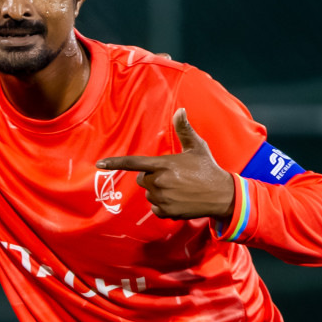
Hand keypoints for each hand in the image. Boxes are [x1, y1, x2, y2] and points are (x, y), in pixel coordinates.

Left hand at [97, 109, 234, 222]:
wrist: (222, 195)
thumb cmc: (208, 168)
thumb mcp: (197, 147)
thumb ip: (184, 130)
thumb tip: (180, 110)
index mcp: (163, 165)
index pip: (133, 163)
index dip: (115, 163)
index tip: (100, 164)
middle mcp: (159, 182)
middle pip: (142, 179)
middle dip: (153, 177)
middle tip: (173, 176)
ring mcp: (162, 198)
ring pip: (149, 194)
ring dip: (159, 192)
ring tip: (179, 188)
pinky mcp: (166, 212)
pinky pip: (155, 208)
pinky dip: (163, 205)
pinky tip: (179, 200)